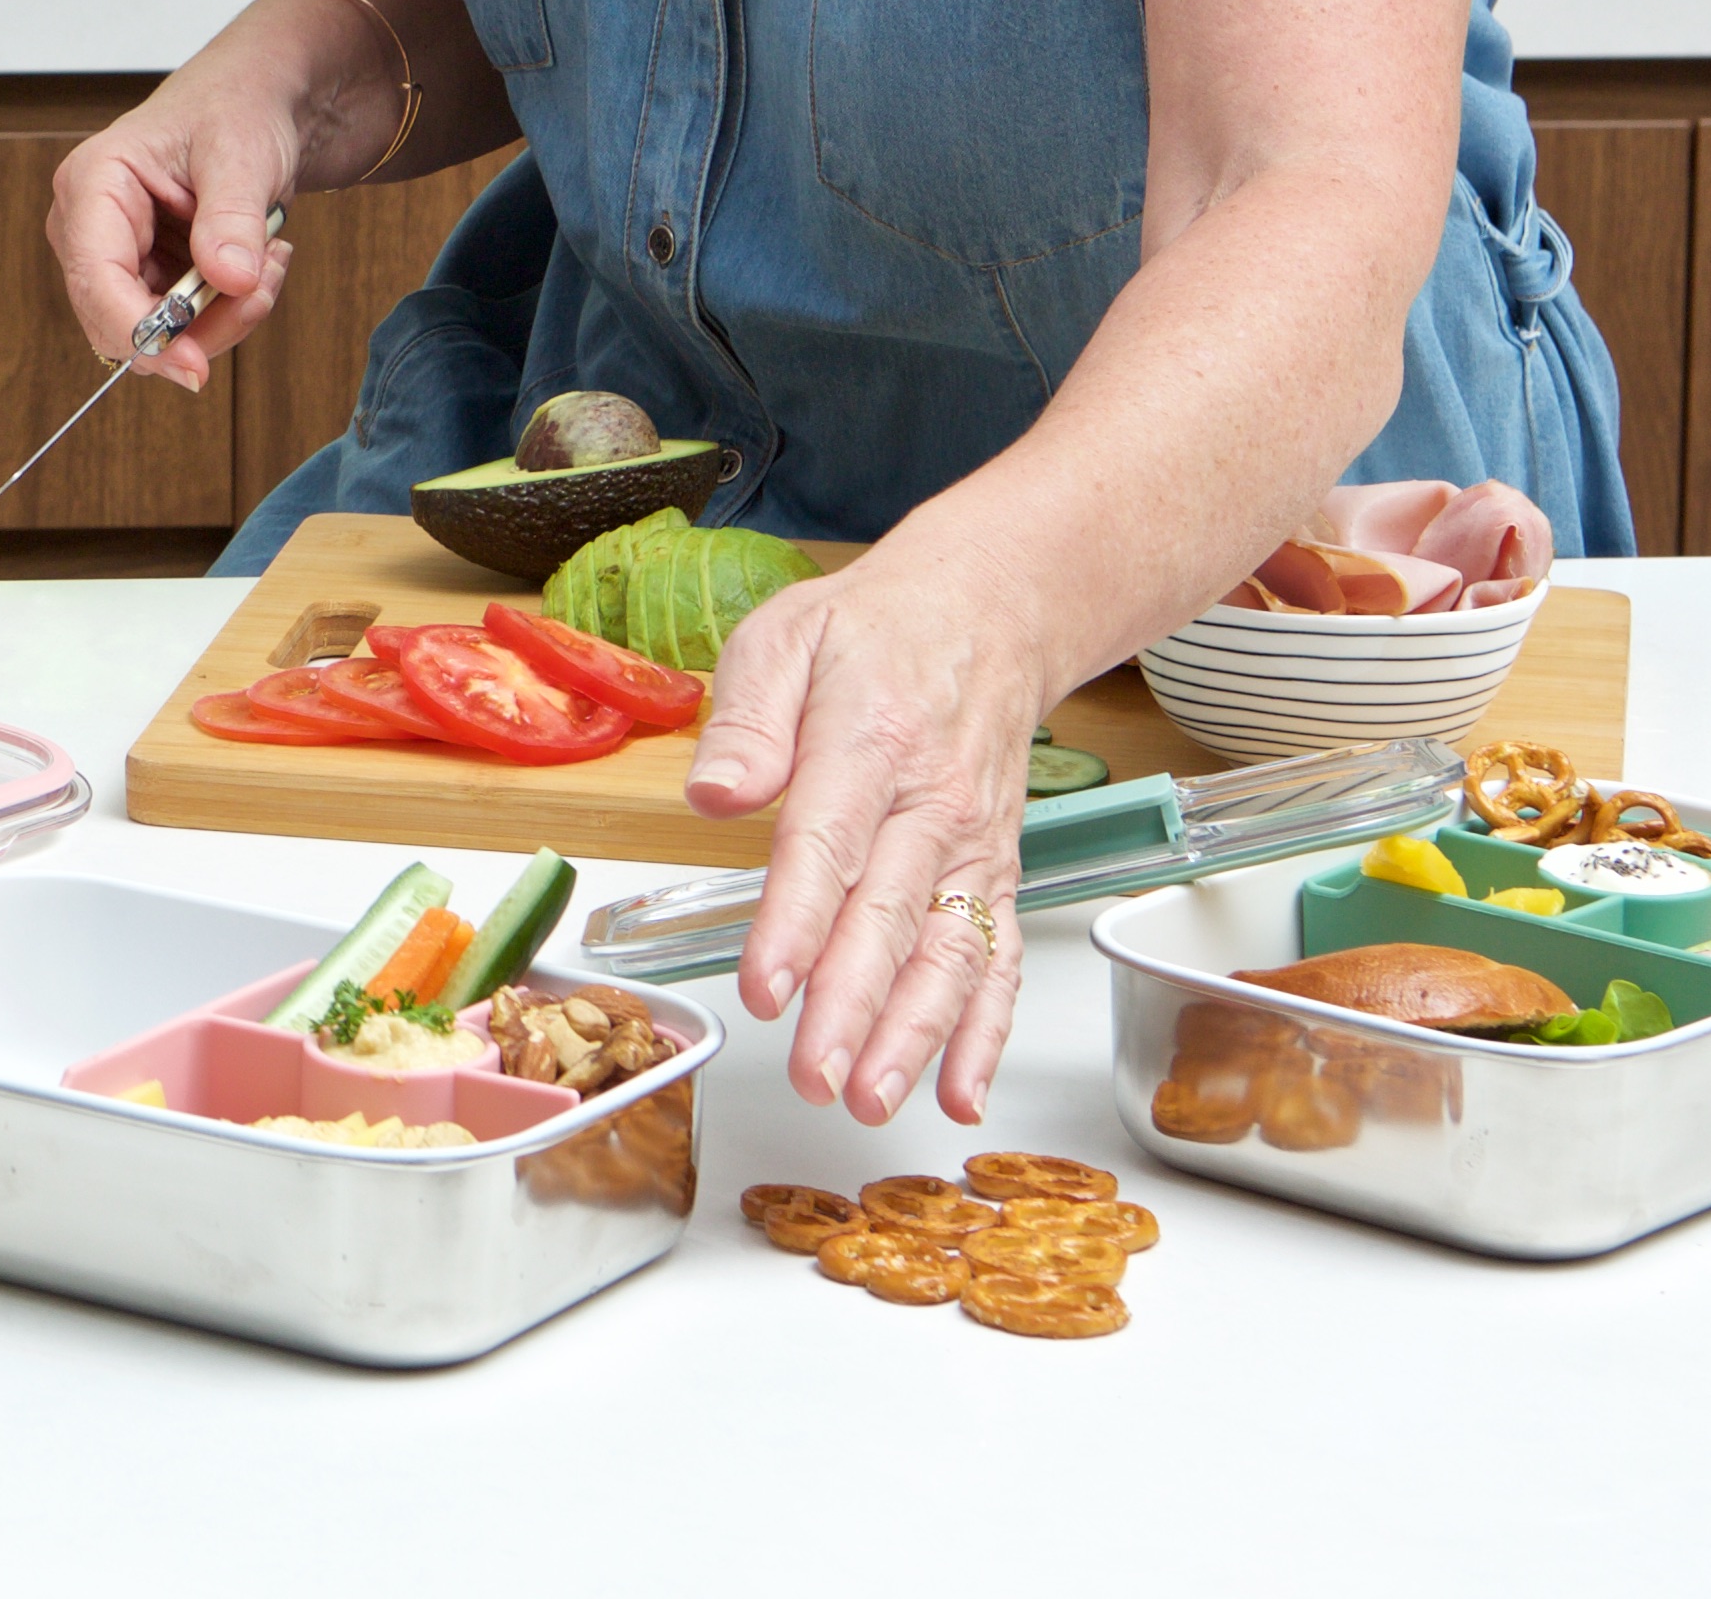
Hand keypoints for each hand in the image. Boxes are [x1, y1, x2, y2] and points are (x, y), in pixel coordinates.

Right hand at [39, 36, 319, 392]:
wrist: (256, 101)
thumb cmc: (235, 106)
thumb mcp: (241, 154)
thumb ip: (232, 218)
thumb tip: (229, 279)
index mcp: (93, 183)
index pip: (95, 280)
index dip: (140, 331)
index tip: (196, 365)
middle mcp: (91, 226)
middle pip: (121, 319)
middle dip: (199, 324)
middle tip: (262, 289)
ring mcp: (117, 255)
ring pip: (156, 332)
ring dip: (223, 316)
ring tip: (270, 260)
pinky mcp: (147, 274)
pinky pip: (180, 324)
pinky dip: (227, 310)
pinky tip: (258, 265)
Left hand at [685, 547, 1070, 1122]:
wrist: (989, 613)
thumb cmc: (873, 631)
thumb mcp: (785, 637)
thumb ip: (746, 719)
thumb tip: (712, 793)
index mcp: (869, 742)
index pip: (827, 847)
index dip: (795, 924)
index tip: (767, 987)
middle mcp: (932, 805)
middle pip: (891, 919)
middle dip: (853, 1008)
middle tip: (815, 1076)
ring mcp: (972, 846)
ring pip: (950, 954)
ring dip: (915, 1037)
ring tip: (872, 1098)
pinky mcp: (997, 874)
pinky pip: (998, 961)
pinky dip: (985, 1034)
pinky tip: (960, 1093)